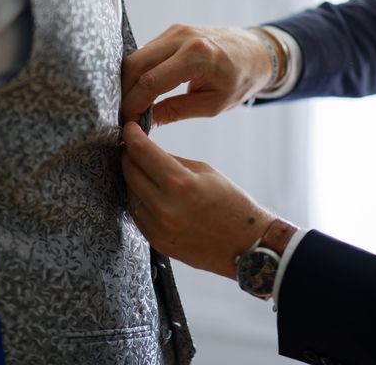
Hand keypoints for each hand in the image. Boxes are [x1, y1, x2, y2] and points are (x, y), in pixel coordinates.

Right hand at [121, 25, 284, 125]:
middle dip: (124, 92)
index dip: (133, 104)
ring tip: (130, 106)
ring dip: (128, 82)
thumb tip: (145, 122)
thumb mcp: (213, 104)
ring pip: (136, 56)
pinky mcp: (172, 31)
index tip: (127, 122)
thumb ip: (177, 111)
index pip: (151, 82)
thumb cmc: (241, 79)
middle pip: (135, 65)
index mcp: (197, 56)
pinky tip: (139, 91)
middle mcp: (182, 37)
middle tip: (122, 116)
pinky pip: (146, 52)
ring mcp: (175, 31)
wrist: (256, 52)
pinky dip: (138, 72)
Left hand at [121, 121, 276, 279]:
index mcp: (181, 183)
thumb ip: (172, 161)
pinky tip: (149, 193)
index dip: (131, 135)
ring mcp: (159, 227)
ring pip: (129, 193)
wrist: (246, 245)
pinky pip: (137, 214)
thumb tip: (147, 151)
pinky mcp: (157, 242)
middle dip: (130, 155)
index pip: (141, 151)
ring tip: (144, 171)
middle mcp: (165, 207)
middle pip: (129, 171)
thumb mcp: (205, 172)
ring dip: (133, 178)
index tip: (130, 129)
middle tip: (135, 148)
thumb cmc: (232, 204)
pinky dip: (139, 199)